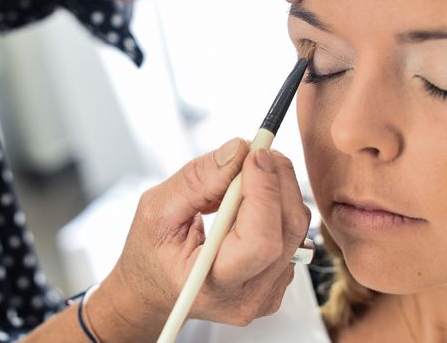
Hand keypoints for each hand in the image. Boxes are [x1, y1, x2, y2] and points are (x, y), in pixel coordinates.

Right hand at [90, 138, 310, 340]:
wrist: (154, 290)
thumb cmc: (149, 254)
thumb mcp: (155, 210)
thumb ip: (196, 180)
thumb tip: (237, 150)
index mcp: (210, 285)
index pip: (260, 240)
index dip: (264, 191)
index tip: (254, 154)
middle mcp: (247, 298)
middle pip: (287, 229)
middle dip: (278, 179)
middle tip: (258, 149)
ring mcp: (267, 294)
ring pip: (297, 228)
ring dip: (279, 188)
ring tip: (245, 175)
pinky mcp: (278, 281)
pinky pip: (293, 234)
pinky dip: (277, 204)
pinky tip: (249, 200)